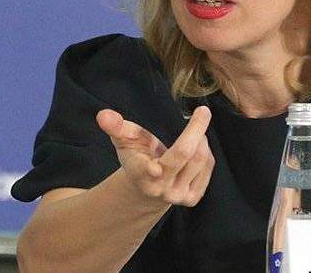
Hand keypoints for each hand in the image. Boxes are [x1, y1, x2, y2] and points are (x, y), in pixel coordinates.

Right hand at [96, 106, 213, 207]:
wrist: (147, 190)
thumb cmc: (136, 158)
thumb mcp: (125, 141)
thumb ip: (116, 127)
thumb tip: (103, 114)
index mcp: (140, 174)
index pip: (146, 171)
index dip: (149, 170)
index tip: (154, 168)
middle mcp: (160, 188)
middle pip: (184, 155)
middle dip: (196, 130)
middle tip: (203, 111)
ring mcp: (178, 196)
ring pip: (200, 159)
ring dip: (201, 139)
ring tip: (195, 132)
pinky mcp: (193, 198)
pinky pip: (208, 167)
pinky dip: (206, 151)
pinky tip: (197, 147)